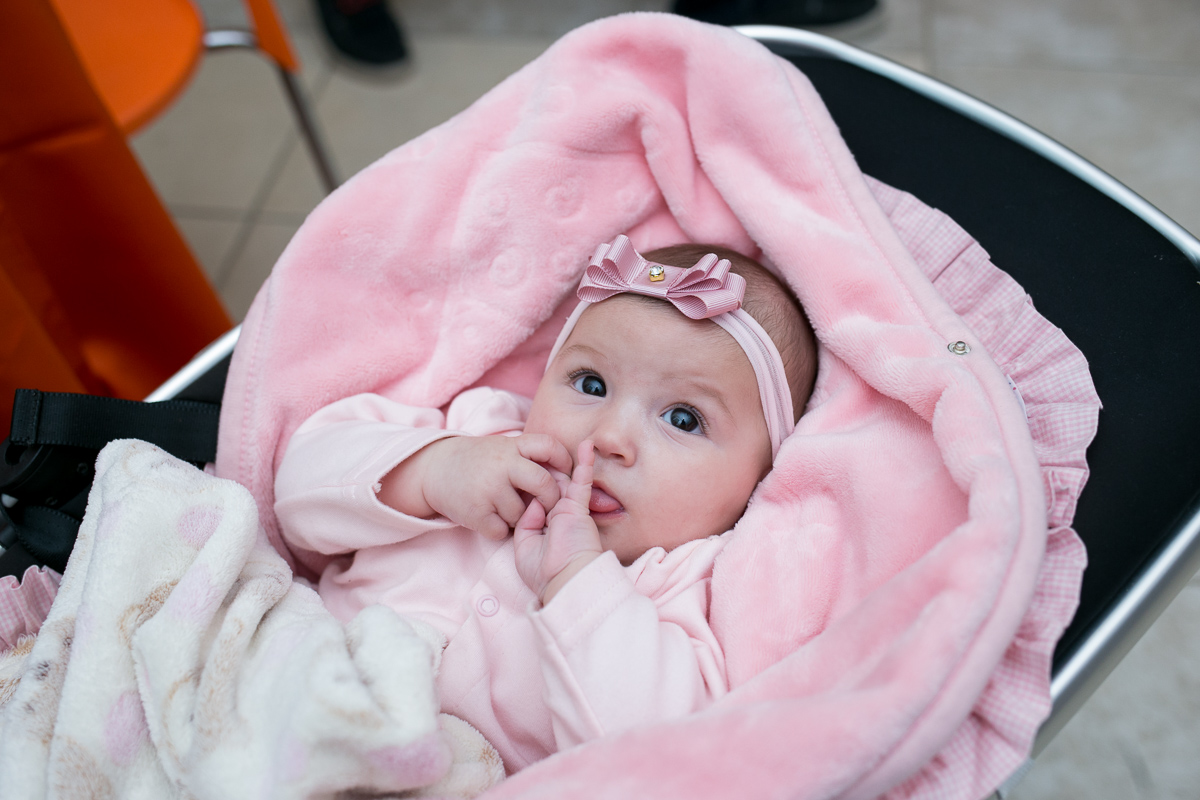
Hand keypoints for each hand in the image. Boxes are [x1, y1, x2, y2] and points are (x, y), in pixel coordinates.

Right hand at [378, 434, 572, 540]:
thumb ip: (530, 457)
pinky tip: (490, 518)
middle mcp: (502, 465)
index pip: (549, 447)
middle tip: (547, 507)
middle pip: (544, 484)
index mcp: (512, 447)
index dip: (564, 461)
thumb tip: (567, 473)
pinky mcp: (475, 512)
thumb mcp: (504, 449)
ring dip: (519, 518)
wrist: (435, 470)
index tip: (566, 473)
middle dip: (551, 499)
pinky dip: (499, 529)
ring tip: (504, 508)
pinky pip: (501, 530)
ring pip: (522, 514)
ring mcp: (488, 488)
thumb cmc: (479, 461)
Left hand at [514, 440, 602, 604]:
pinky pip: (582, 481)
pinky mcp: (579, 508)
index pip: (536, 498)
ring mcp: (569, 510)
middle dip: (544, 471)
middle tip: (535, 457)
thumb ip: (524, 522)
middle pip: (548, 485)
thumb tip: (531, 502)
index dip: (529, 485)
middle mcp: (556, 515)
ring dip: (563, 463)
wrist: (563, 580)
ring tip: (564, 443)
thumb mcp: (523, 546)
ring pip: (564, 481)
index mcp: (542, 525)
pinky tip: (588, 447)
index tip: (519, 473)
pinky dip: (585, 464)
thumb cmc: (543, 570)